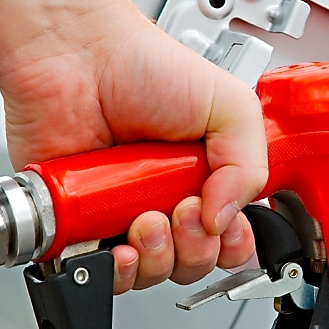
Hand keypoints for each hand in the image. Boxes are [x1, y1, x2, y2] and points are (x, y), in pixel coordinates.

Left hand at [0, 0, 266, 292]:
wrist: (77, 54)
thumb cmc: (143, 65)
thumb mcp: (230, 105)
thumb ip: (250, 167)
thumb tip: (228, 221)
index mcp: (206, 178)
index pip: (231, 239)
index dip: (231, 242)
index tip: (220, 218)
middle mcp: (165, 200)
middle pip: (194, 263)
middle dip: (194, 248)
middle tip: (182, 210)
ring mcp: (121, 213)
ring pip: (151, 273)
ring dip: (156, 257)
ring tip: (145, 218)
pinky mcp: (78, 223)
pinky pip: (98, 273)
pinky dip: (111, 269)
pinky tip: (116, 242)